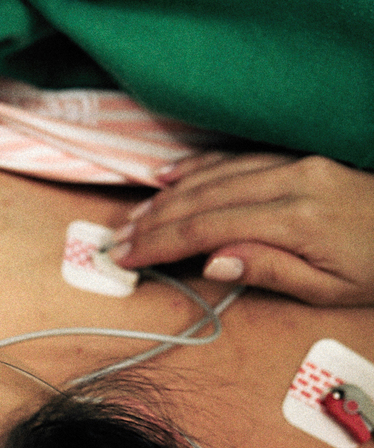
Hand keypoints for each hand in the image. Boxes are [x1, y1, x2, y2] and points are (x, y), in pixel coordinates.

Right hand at [110, 153, 373, 305]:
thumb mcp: (331, 289)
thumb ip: (270, 271)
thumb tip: (212, 261)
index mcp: (295, 220)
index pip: (207, 229)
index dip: (159, 243)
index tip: (126, 257)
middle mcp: (290, 183)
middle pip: (202, 199)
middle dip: (153, 221)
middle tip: (117, 240)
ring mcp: (295, 165)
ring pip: (215, 175)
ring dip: (168, 197)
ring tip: (134, 217)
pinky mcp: (300, 158)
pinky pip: (237, 157)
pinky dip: (199, 167)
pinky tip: (171, 176)